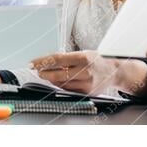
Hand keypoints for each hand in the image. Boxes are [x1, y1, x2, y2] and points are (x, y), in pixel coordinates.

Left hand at [31, 51, 146, 96]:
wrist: (114, 72)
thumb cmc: (96, 60)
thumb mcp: (83, 53)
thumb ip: (66, 59)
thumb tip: (46, 63)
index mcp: (83, 57)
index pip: (57, 59)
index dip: (42, 62)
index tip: (32, 63)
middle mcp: (85, 71)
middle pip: (57, 74)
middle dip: (44, 73)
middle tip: (37, 70)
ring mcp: (86, 83)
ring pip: (61, 84)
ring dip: (50, 80)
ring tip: (45, 75)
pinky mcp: (87, 93)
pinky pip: (68, 90)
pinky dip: (60, 86)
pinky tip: (56, 82)